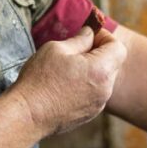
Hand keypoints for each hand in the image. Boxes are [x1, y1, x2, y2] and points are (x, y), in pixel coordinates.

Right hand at [12, 26, 127, 137]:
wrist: (28, 114)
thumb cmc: (40, 79)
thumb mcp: (56, 49)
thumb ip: (80, 39)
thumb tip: (90, 33)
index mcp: (100, 70)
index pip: (118, 48)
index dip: (105, 37)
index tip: (89, 36)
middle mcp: (105, 89)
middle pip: (113, 63)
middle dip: (98, 53)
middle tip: (75, 50)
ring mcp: (98, 104)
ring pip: (103, 79)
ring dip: (92, 70)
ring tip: (67, 69)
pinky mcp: (89, 114)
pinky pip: (95, 94)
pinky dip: (86, 85)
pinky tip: (65, 85)